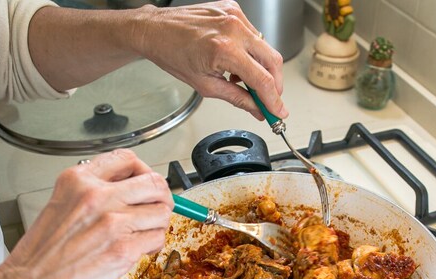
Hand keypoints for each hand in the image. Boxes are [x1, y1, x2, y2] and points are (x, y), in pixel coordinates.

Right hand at [1, 149, 171, 278]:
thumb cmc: (41, 254)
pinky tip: (138, 251)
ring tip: (143, 235)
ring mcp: (112, 221)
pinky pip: (157, 238)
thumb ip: (94, 192)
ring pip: (161, 212)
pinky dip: (153, 246)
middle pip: (154, 183)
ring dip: (158, 225)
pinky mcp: (123, 248)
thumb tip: (130, 190)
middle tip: (155, 211)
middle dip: (161, 198)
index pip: (127, 159)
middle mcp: (97, 195)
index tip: (144, 185)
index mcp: (79, 180)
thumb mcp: (62, 204)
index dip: (143, 172)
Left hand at [131, 1, 287, 120]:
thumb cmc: (172, 54)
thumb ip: (237, 98)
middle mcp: (233, 28)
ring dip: (261, 68)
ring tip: (242, 79)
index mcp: (224, 49)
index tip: (279, 112)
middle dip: (275, 85)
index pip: (262, 80)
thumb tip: (257, 109)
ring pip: (265, 47)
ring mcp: (235, 16)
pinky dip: (251, 51)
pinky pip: (254, 34)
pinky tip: (236, 60)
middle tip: (269, 100)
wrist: (156, 30)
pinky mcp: (233, 9)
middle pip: (273, 61)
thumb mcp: (206, 86)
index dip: (274, 100)